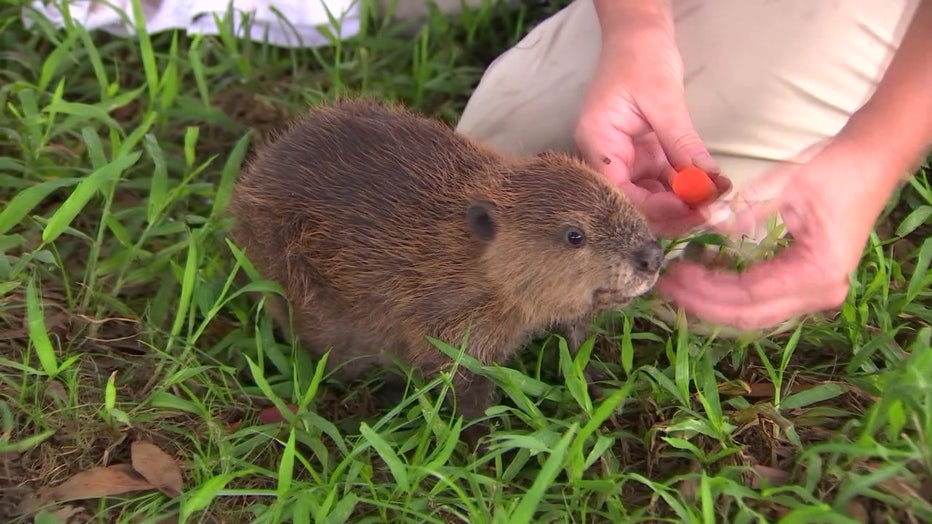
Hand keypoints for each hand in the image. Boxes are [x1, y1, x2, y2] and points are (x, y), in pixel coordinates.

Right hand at [575, 5, 730, 236]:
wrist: (638, 34)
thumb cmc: (641, 57)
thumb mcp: (664, 100)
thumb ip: (682, 143)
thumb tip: (706, 182)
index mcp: (597, 143)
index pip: (619, 193)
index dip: (654, 207)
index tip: (692, 208)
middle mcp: (607, 157)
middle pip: (633, 202)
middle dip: (671, 211)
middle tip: (709, 213)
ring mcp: (626, 158)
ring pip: (650, 196)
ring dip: (682, 202)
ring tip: (715, 200)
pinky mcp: (643, 155)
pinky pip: (662, 181)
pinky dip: (685, 186)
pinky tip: (709, 187)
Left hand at [655, 135, 905, 330]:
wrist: (873, 159)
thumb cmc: (835, 168)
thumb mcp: (788, 181)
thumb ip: (747, 207)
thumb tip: (707, 223)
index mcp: (818, 272)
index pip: (749, 295)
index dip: (705, 290)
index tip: (673, 275)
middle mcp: (821, 291)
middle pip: (749, 314)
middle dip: (703, 303)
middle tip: (666, 285)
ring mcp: (817, 291)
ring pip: (754, 313)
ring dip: (713, 301)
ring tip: (678, 283)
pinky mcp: (808, 282)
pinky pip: (762, 298)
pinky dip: (730, 292)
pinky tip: (703, 275)